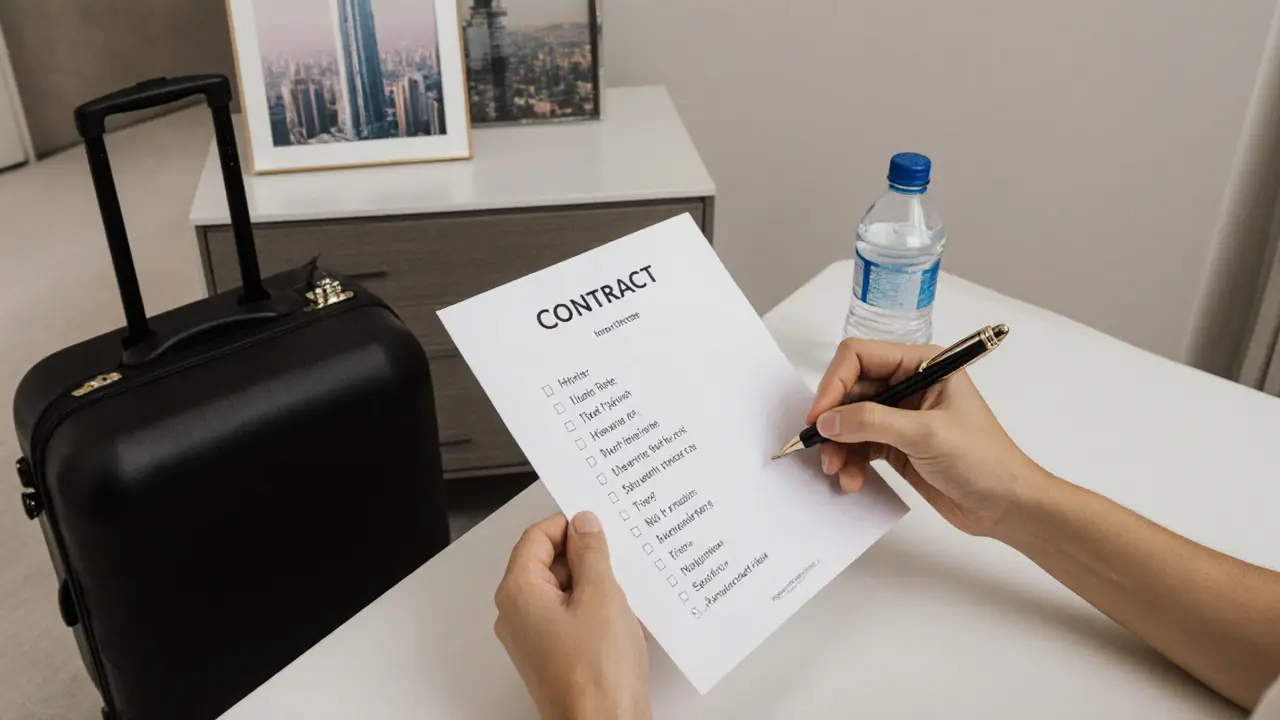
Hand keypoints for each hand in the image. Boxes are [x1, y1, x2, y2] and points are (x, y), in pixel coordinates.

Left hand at [494, 512, 650, 719]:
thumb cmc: (596, 673)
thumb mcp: (600, 594)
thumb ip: (591, 552)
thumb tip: (584, 525)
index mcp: (518, 593)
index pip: (536, 537)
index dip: (568, 525)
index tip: (597, 523)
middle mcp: (517, 615)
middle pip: (545, 562)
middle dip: (581, 555)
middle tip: (615, 554)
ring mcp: (533, 638)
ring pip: (560, 590)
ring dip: (590, 583)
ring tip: (620, 590)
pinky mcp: (552, 655)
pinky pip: (568, 616)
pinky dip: (592, 608)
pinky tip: (618, 616)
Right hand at [807, 338, 1044, 535]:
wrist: (1006, 505)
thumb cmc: (985, 460)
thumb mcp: (926, 434)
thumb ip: (872, 422)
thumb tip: (827, 420)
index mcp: (923, 364)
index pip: (860, 357)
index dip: (834, 383)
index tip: (819, 416)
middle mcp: (909, 384)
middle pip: (849, 390)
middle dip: (832, 420)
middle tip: (820, 448)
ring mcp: (901, 415)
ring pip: (849, 421)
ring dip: (837, 446)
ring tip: (837, 471)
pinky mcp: (896, 444)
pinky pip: (858, 445)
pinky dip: (849, 461)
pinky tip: (852, 480)